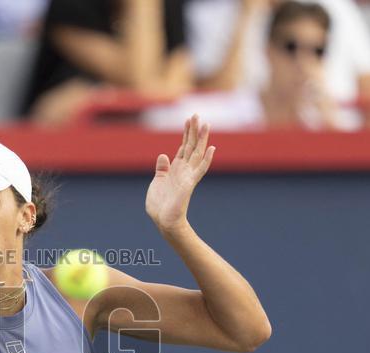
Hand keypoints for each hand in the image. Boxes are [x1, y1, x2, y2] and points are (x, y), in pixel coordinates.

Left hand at [145, 114, 214, 232]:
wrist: (163, 221)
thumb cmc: (160, 205)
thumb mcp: (157, 182)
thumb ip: (162, 168)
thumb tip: (163, 155)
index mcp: (175, 169)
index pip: (184, 147)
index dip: (186, 133)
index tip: (189, 119)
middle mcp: (184, 170)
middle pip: (191, 146)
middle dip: (194, 131)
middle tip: (197, 114)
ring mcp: (188, 176)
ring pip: (197, 154)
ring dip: (202, 139)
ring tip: (206, 124)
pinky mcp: (189, 184)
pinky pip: (200, 170)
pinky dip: (206, 159)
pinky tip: (211, 148)